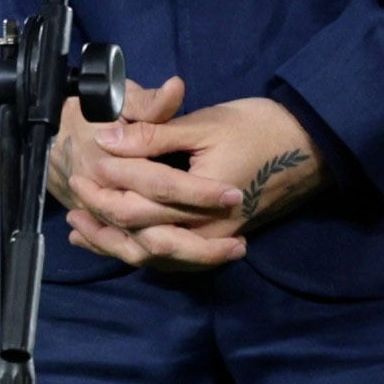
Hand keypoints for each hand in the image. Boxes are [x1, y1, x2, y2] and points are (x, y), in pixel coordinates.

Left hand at [66, 98, 323, 271]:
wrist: (309, 148)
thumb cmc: (258, 128)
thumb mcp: (204, 125)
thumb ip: (155, 134)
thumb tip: (108, 137)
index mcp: (201, 200)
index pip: (141, 201)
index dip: (107, 184)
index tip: (79, 167)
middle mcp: (206, 230)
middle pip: (142, 235)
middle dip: (102, 218)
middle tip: (74, 196)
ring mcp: (212, 240)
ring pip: (154, 255)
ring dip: (114, 243)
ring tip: (80, 228)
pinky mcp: (215, 240)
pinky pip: (172, 257)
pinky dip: (139, 251)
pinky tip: (114, 244)